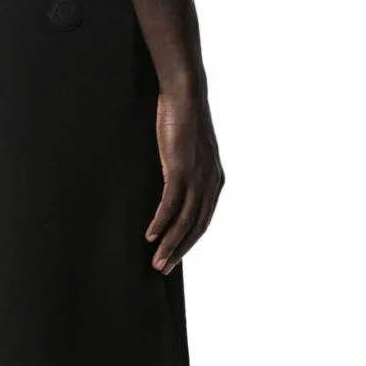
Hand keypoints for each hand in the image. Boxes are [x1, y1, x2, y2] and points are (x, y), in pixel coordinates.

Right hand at [146, 92, 224, 274]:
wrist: (186, 96)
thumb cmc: (183, 121)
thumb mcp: (188, 152)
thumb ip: (185, 172)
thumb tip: (172, 185)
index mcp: (215, 181)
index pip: (203, 221)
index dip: (188, 242)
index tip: (173, 258)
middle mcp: (211, 183)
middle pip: (196, 227)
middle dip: (179, 251)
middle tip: (163, 269)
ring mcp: (197, 177)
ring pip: (185, 221)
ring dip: (170, 244)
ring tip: (157, 262)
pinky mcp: (181, 170)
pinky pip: (171, 204)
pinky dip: (161, 222)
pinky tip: (150, 236)